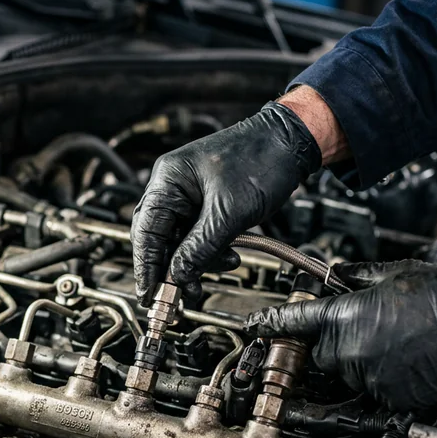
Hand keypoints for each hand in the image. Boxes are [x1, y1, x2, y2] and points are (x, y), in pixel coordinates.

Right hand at [131, 101, 322, 305]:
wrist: (291, 143)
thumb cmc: (261, 159)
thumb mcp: (229, 212)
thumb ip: (200, 247)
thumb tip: (179, 275)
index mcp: (168, 180)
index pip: (145, 231)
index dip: (146, 266)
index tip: (150, 293)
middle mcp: (173, 187)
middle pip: (160, 238)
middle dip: (172, 267)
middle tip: (180, 294)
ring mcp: (190, 195)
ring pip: (182, 240)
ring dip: (197, 260)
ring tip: (220, 267)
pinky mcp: (207, 203)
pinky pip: (200, 235)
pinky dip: (211, 250)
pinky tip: (229, 256)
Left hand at [245, 261, 436, 409]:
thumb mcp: (395, 271)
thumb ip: (358, 274)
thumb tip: (339, 273)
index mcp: (346, 315)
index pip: (292, 322)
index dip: (268, 324)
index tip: (252, 328)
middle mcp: (351, 350)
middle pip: (319, 352)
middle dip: (330, 341)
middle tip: (363, 326)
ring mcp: (370, 377)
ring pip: (345, 372)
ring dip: (357, 359)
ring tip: (393, 341)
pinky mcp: (390, 398)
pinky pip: (371, 389)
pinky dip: (380, 377)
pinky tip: (404, 359)